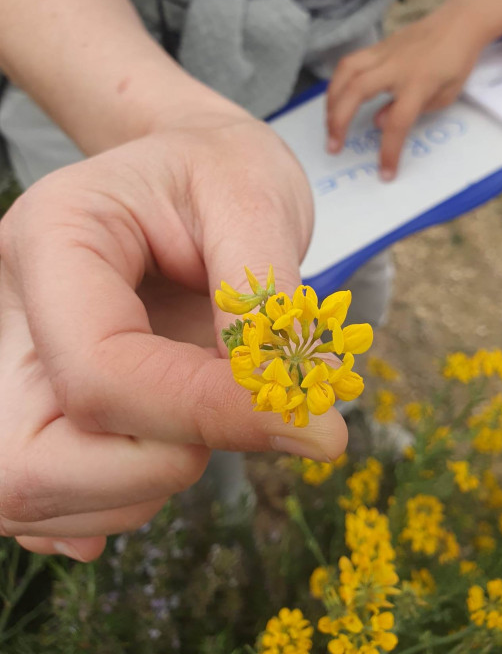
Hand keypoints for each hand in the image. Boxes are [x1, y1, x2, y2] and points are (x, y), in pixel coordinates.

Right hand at [0, 119, 346, 560]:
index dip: (203, 414)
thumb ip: (268, 313)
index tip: (307, 419)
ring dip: (151, 480)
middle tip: (239, 416)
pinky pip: (58, 496)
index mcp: (52, 238)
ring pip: (40, 494)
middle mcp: (14, 311)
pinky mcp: (42, 402)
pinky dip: (124, 493)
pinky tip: (175, 447)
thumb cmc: (222, 171)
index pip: (98, 372)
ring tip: (218, 407)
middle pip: (31, 461)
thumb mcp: (256, 201)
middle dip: (154, 468)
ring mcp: (19, 364)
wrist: (193, 170)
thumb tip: (305, 423)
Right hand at [326, 3, 482, 179]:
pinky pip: (349, 63)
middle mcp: (396, 67)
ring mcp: (383, 54)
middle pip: (357, 91)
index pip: (398, 123)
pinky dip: (337, 83)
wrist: (459, 23)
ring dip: (331, 101)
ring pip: (345, 73)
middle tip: (333, 147)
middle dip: (339, 122)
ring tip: (329, 123)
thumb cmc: (455, 63)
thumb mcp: (444, 96)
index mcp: (419, 84)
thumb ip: (412, 111)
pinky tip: (336, 100)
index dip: (389, 150)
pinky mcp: (376, 47)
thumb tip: (378, 122)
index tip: (385, 173)